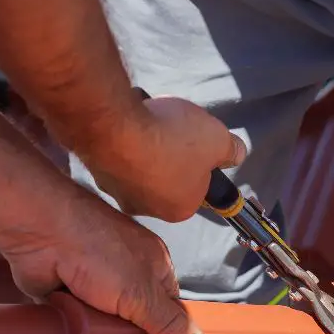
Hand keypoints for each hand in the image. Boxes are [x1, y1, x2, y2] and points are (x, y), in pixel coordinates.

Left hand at [0, 189, 209, 333]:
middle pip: (139, 320)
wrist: (39, 233)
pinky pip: (78, 323)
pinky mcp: (66, 294)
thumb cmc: (96, 250)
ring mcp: (94, 284)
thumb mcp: (142, 294)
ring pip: (108, 324)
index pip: (171, 309)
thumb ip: (169, 324)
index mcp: (154, 267)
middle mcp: (126, 273)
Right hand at [77, 95, 247, 221]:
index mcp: (180, 209)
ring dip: (145, 149)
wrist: (116, 128)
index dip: (200, 163)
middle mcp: (146, 209)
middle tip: (172, 130)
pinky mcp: (95, 173)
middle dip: (170, 156)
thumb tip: (237, 153)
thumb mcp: (217, 139)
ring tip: (149, 123)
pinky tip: (128, 125)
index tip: (197, 143)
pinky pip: (117, 157)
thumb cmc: (173, 140)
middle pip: (166, 179)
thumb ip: (231, 149)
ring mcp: (117, 193)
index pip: (197, 188)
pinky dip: (123, 143)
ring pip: (139, 170)